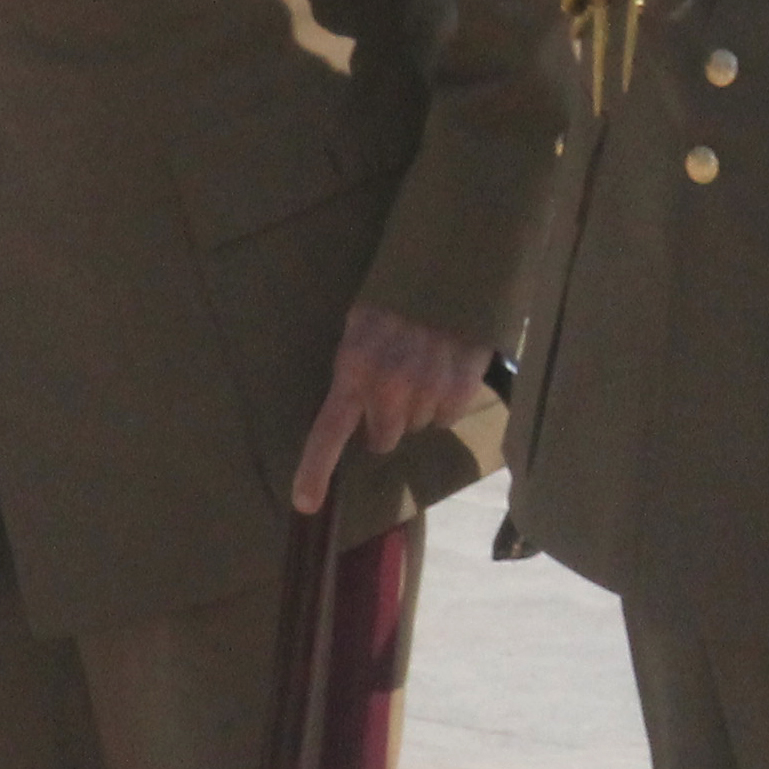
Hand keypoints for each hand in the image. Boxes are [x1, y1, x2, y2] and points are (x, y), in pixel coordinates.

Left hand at [292, 303, 495, 512]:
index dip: (315, 470)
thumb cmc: (399, 298)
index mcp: (354, 368)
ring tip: (426, 365)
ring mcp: (428, 387)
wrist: (452, 264)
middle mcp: (389, 384)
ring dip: (421, 405)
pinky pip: (449, 417)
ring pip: (419, 426)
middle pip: (384, 438)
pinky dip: (449, 400)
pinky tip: (448, 369)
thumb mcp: (361, 326)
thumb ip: (354, 371)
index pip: (328, 430)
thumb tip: (352, 417)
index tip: (306, 503)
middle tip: (395, 386)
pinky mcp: (463, 385)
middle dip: (388, 420)